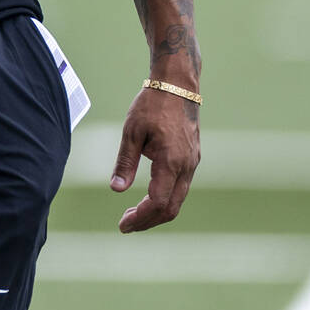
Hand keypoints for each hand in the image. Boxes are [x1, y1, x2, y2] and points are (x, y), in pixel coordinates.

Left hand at [110, 86, 199, 232]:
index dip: (141, 218)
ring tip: (134, 214)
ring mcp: (192, 163)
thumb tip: (117, 189)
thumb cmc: (152, 104)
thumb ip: (126, 162)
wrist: (177, 85)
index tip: (123, 224)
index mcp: (171, 162)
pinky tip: (149, 196)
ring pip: (178, 199)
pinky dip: (166, 198)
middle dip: (148, 221)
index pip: (158, 203)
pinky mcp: (192, 158)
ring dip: (157, 211)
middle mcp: (186, 166)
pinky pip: (181, 187)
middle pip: (171, 208)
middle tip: (125, 224)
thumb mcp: (132, 131)